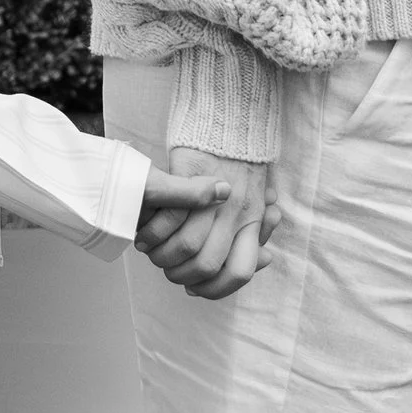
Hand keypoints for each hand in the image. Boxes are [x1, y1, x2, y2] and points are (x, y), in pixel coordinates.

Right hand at [136, 146, 271, 297]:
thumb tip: (266, 260)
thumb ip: (260, 233)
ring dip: (165, 255)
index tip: (196, 286)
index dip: (216, 288)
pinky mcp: (189, 177)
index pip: (239, 273)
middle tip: (169, 269)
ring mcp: (212, 197)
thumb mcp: (260, 201)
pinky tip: (145, 234)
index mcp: (252, 221)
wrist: (231, 124)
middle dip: (183, 274)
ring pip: (187, 246)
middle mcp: (235, 214)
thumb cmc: (243, 164)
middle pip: (208, 264)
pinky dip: (153, 232)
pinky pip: (169, 217)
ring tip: (152, 252)